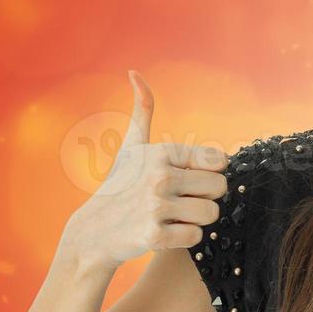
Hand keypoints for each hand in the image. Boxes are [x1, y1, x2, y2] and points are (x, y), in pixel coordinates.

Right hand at [61, 70, 228, 270]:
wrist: (93, 231)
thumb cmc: (119, 185)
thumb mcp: (131, 146)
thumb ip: (142, 111)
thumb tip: (135, 72)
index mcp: (161, 152)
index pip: (219, 160)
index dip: (207, 172)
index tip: (187, 178)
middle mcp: (159, 176)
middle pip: (219, 188)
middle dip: (205, 196)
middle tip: (181, 200)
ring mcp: (156, 207)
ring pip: (211, 213)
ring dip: (196, 219)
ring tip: (174, 216)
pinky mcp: (154, 236)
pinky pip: (196, 237)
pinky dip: (184, 238)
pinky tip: (166, 232)